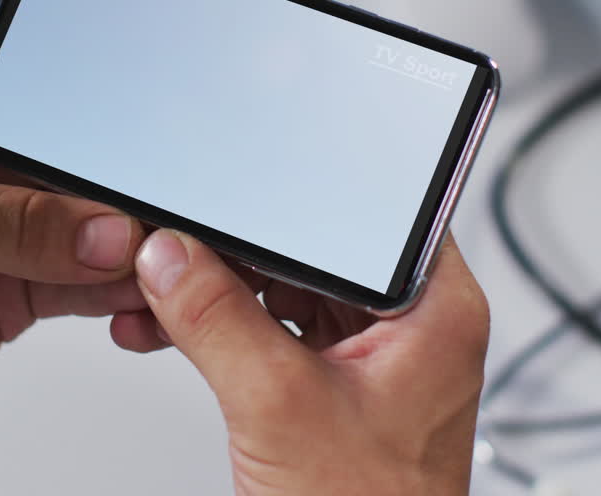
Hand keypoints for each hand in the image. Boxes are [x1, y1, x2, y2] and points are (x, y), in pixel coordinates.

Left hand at [0, 26, 145, 437]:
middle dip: (132, 183)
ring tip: (170, 264)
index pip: (52, 71)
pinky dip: (126, 292)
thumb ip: (11, 222)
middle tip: (172, 213)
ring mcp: (13, 219)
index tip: (154, 126)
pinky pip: (95, 280)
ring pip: (103, 221)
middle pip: (90, 154)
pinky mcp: (25, 279)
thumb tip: (103, 233)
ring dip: (139, 245)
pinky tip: (144, 301)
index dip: (105, 92)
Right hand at [113, 230, 487, 495]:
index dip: (298, 194)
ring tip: (165, 293)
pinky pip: (271, 329)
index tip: (232, 199)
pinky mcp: (331, 383)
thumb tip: (172, 259)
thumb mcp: (278, 405)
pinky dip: (222, 329)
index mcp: (434, 311)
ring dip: (221, 291)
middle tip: (183, 250)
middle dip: (239, 252)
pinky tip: (175, 329)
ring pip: (286, 287)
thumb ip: (219, 321)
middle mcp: (408, 326)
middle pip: (316, 248)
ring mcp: (369, 357)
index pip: (368, 209)